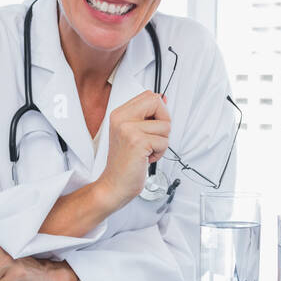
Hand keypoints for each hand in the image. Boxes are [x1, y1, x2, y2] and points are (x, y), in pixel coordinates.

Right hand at [96, 91, 170, 209]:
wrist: (114, 184)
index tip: (152, 126)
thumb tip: (163, 98)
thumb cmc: (125, 162)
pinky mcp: (138, 142)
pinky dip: (159, 153)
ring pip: (165, 126)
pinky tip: (145, 158)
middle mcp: (121, 118)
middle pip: (157, 102)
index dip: (159, 110)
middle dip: (163, 122)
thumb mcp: (132, 133)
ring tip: (146, 151)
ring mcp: (128, 129)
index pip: (150, 95)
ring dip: (161, 142)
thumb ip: (147, 115)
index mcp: (119, 113)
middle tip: (152, 138)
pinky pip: (164, 141)